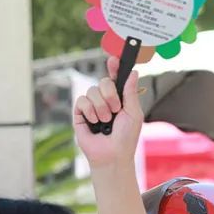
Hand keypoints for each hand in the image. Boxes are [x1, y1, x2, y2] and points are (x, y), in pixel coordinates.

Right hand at [73, 56, 143, 170]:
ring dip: (101, 107)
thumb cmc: (126, 137)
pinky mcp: (80, 113)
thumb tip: (134, 72)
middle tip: (115, 110)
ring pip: (92, 91)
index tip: (114, 59)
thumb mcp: (133, 113)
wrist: (112, 154)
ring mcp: (92, 105)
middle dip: (110, 95)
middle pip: (103, 81)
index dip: (114, 67)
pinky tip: (94, 123)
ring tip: (105, 122)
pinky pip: (81, 101)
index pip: (116, 77)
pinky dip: (90, 111)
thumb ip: (131, 92)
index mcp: (120, 98)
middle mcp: (105, 99)